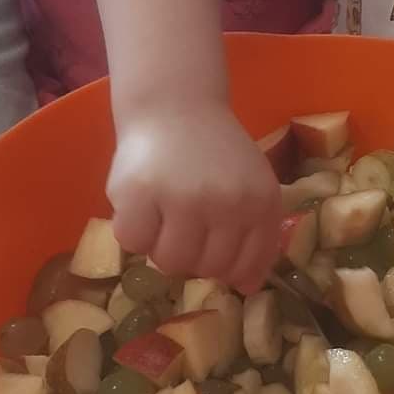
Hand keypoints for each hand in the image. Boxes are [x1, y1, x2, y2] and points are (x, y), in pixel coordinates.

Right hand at [106, 100, 280, 293]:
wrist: (176, 106)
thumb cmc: (215, 152)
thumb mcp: (252, 187)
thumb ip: (257, 236)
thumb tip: (247, 287)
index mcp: (261, 204)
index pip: (245, 266)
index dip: (225, 267)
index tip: (211, 248)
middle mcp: (227, 204)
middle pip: (207, 268)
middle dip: (193, 256)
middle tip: (184, 225)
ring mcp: (183, 199)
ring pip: (169, 262)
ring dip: (161, 247)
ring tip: (162, 216)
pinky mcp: (141, 194)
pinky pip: (133, 243)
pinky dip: (132, 232)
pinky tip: (141, 206)